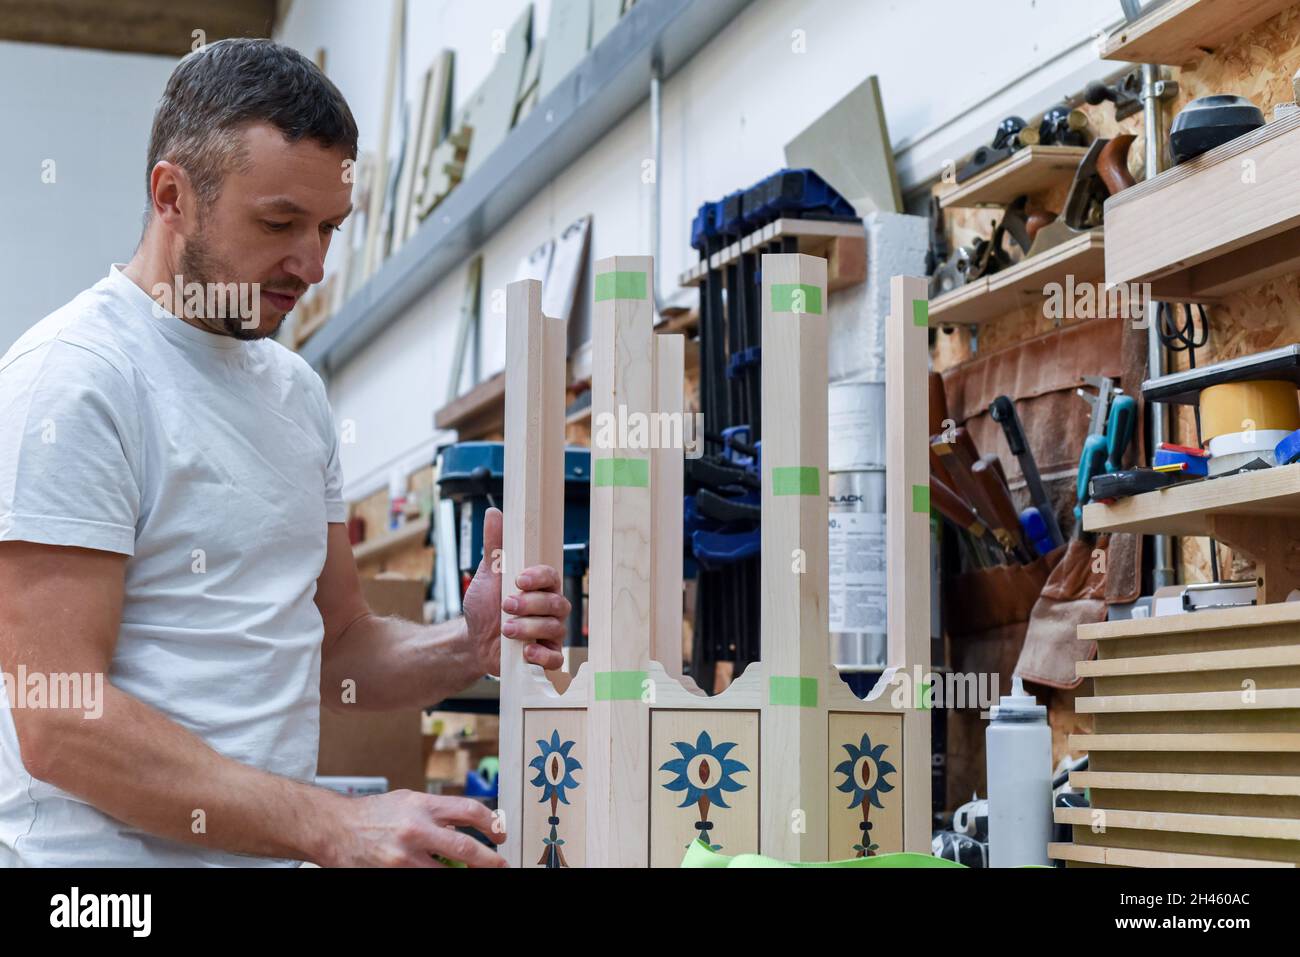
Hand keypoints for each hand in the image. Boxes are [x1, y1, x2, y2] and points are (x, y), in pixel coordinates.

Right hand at [323, 790, 506, 866]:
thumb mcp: (408, 800)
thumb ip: (436, 812)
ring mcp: (404, 856)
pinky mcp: (393, 874)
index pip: (470, 811)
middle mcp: (416, 829)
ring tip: (471, 873)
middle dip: (489, 860)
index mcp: (423, 805)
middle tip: (501, 865)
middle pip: (465, 847)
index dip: (492, 824)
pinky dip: (436, 877)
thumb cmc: (373, 813)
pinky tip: (441, 874)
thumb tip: (465, 826)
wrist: (335, 828)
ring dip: (463, 874)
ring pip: (446, 873)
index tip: (500, 834)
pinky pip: (424, 879)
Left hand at [461, 507, 568, 674]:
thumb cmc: (485, 607)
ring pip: (554, 628)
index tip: (519, 579)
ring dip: (529, 628)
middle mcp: (550, 608)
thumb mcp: (487, 575)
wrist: (473, 641)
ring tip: (506, 629)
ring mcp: (550, 632)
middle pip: (555, 603)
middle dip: (530, 605)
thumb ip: (493, 547)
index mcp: (539, 586)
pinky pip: (556, 656)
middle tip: (506, 605)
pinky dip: (542, 655)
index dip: (538, 578)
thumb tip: (494, 513)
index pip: (551, 576)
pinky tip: (526, 652)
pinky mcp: (545, 655)